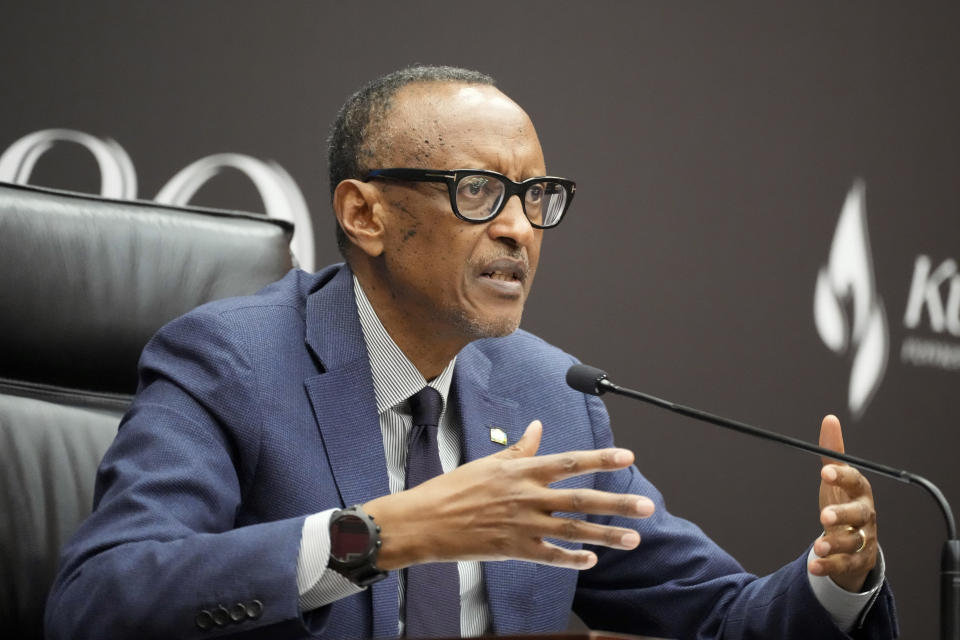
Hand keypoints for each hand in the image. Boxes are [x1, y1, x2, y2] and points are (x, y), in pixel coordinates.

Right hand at [364, 420, 654, 570]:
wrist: (425, 521)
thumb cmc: (454, 488)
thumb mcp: (489, 462)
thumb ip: (520, 448)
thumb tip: (538, 427)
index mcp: (522, 472)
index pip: (569, 462)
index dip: (600, 460)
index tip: (627, 457)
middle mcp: (528, 497)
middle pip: (581, 500)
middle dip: (617, 504)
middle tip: (647, 507)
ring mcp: (523, 526)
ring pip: (573, 531)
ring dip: (606, 535)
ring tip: (633, 538)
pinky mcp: (514, 550)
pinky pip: (551, 557)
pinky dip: (573, 559)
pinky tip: (592, 561)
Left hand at [809, 415, 877, 590]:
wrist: (856, 539)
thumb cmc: (844, 501)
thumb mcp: (837, 477)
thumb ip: (832, 452)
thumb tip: (829, 419)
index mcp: (859, 492)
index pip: (855, 481)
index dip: (842, 476)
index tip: (824, 472)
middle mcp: (865, 515)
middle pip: (859, 515)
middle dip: (843, 515)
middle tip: (823, 516)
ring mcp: (864, 539)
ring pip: (854, 542)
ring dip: (836, 544)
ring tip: (818, 546)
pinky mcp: (858, 560)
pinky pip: (846, 565)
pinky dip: (829, 565)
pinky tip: (813, 564)